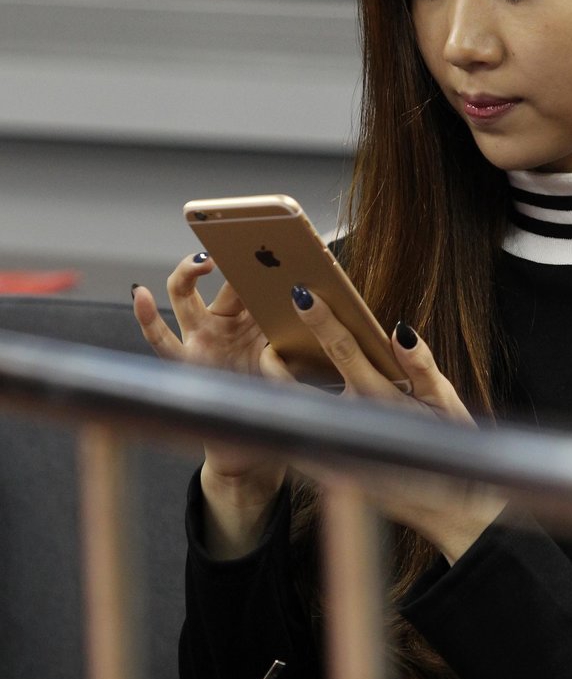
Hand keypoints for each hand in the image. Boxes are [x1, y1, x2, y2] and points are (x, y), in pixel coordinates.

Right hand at [133, 253, 290, 556]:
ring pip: (183, 295)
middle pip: (223, 282)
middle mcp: (223, 321)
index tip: (278, 240)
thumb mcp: (297, 362)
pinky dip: (145, 316)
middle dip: (232, 259)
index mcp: (253, 316)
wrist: (257, 438)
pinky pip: (160, 338)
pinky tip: (139, 293)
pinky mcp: (184, 359)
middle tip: (245, 242)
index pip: (254, 279)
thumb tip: (325, 308)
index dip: (263, 260)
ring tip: (202, 259)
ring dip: (188, 272)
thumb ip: (304, 338)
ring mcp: (200, 337)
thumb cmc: (276, 395)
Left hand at [290, 286, 506, 559]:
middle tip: (268, 338)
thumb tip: (399, 331)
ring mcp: (337, 452)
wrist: (450, 510)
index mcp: (381, 400)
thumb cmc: (451, 446)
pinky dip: (288, 417)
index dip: (321, 320)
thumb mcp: (447, 402)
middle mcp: (353, 426)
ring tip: (273, 362)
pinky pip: (298, 439)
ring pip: (292, 414)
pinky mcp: (329, 473)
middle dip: (277, 358)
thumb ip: (421, 365)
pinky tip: (286, 402)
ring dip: (278, 387)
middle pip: (299, 384)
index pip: (343, 350)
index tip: (301, 293)